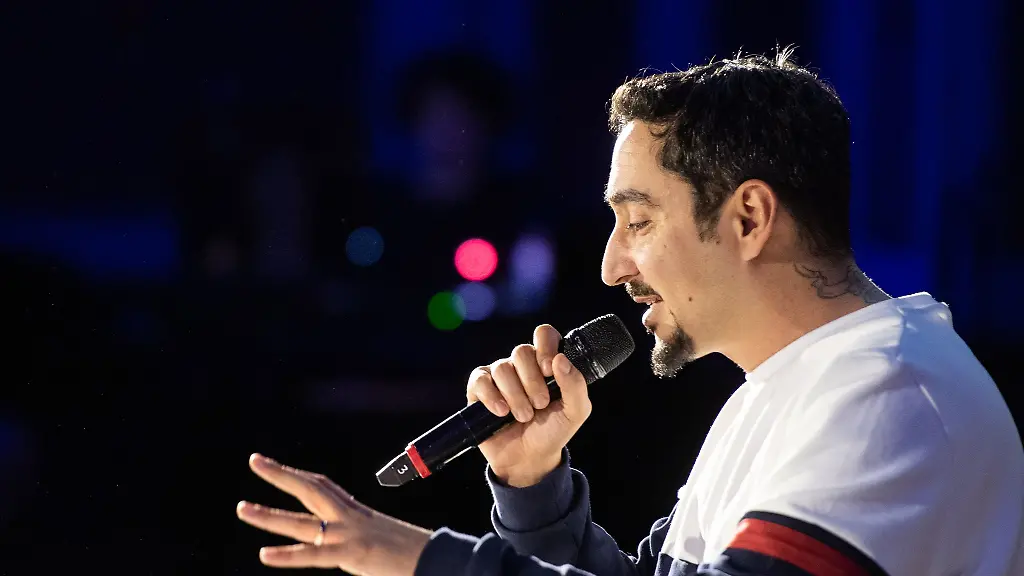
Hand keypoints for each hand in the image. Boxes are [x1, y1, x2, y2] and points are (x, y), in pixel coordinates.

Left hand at [236, 453, 431, 575]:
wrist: (436, 559)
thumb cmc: (411, 554)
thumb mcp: (379, 539)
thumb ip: (356, 537)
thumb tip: (338, 541)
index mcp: (356, 513)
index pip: (322, 487)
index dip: (296, 475)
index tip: (272, 465)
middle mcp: (350, 518)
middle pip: (310, 489)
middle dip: (281, 474)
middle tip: (254, 460)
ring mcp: (349, 535)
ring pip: (302, 522)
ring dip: (269, 515)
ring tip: (242, 508)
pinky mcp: (352, 555)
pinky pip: (315, 555)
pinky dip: (288, 555)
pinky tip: (265, 555)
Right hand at [467, 324, 591, 486]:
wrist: (529, 458)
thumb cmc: (553, 431)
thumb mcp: (575, 411)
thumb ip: (575, 385)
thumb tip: (560, 359)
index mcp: (546, 363)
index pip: (544, 335)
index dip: (546, 347)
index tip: (549, 371)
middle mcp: (522, 365)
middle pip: (522, 351)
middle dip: (533, 381)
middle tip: (540, 405)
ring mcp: (499, 375)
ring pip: (502, 367)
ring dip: (515, 395)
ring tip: (524, 416)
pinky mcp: (479, 389)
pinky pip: (480, 380)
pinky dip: (492, 396)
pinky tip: (502, 412)